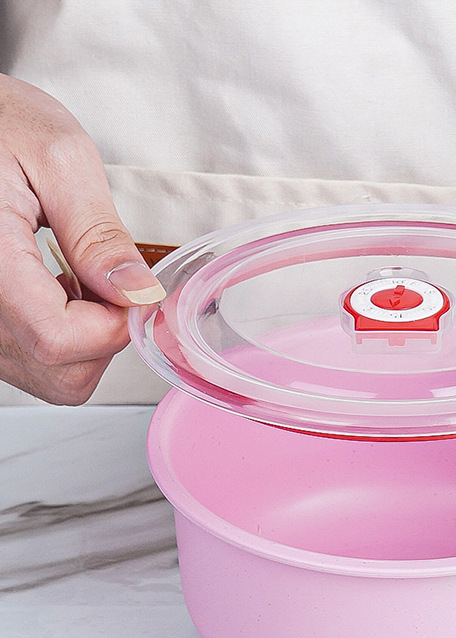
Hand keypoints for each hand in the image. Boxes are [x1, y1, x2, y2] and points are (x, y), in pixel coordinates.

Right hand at [0, 74, 163, 403]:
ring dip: (84, 340)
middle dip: (104, 336)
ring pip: (50, 376)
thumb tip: (138, 293)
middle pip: (60, 372)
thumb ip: (98, 233)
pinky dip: (60, 338)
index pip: (58, 339)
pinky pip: (32, 363)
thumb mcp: (58, 158)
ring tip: (74, 278)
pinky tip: (56, 290)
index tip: (134, 292)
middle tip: (105, 280)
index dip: (113, 326)